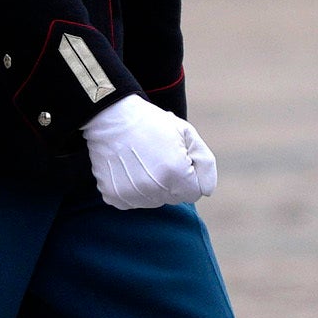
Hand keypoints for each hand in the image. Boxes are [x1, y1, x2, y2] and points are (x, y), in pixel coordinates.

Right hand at [84, 94, 217, 209]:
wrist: (111, 116)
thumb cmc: (152, 123)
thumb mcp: (187, 133)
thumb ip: (205, 163)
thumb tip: (206, 190)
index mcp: (175, 173)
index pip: (195, 193)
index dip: (190, 175)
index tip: (179, 159)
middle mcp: (153, 188)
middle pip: (174, 198)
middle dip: (173, 182)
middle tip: (159, 158)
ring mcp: (131, 194)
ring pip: (155, 201)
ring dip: (154, 187)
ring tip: (143, 162)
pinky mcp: (114, 196)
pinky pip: (134, 201)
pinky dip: (134, 189)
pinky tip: (130, 169)